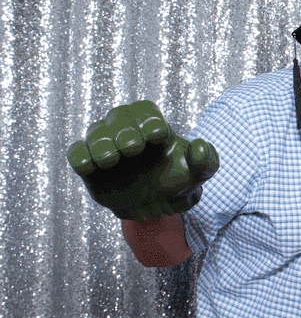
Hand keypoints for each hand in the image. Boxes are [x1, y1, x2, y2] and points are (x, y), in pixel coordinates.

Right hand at [67, 100, 218, 220]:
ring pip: (96, 132)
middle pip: (119, 117)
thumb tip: (200, 146)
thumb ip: (207, 161)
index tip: (157, 136)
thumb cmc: (176, 181)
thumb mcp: (199, 175)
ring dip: (101, 143)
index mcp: (152, 126)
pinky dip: (79, 156)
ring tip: (111, 159)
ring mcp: (106, 147)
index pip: (145, 111)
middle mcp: (126, 131)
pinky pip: (76, 153)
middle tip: (133, 148)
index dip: (148, 120)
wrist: (156, 206)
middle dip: (125, 131)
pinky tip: (89, 166)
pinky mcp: (89, 165)